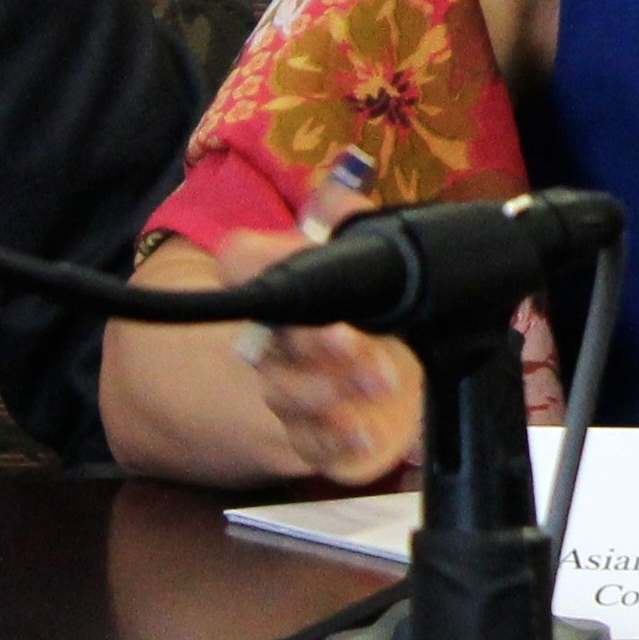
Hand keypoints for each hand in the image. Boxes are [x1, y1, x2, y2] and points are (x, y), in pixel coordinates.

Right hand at [212, 222, 423, 483]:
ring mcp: (290, 389)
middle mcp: (277, 339)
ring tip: (378, 384)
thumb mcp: (371, 252)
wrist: (396, 364)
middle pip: (273, 340)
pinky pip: (307, 444)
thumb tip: (339, 194)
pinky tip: (364, 435)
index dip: (253, 266)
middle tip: (356, 343)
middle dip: (314, 342)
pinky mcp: (312, 433)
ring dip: (326, 391)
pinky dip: (334, 442)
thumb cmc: (375, 298)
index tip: (287, 268)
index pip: (242, 265)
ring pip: (284, 394)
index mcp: (285, 284)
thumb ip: (353, 224)